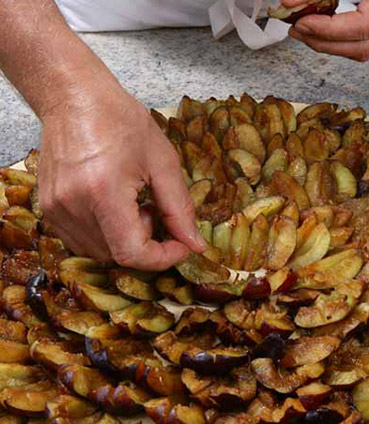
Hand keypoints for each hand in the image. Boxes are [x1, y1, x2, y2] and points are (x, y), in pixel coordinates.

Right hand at [38, 80, 205, 269]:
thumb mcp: (163, 162)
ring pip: (101, 253)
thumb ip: (180, 209)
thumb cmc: (120, 120)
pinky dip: (106, 235)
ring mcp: (56, 209)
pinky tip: (114, 206)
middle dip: (146, 243)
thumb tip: (195, 246)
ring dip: (125, 240)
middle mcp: (73, 206)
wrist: (74, 96)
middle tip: (153, 208)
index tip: (181, 244)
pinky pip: (82, 242)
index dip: (163, 257)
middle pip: (118, 256)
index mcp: (103, 192)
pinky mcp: (48, 208)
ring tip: (133, 203)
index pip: (132, 254)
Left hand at [285, 0, 368, 61]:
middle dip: (323, 42)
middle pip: (362, 47)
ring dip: (329, 45)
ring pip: (362, 51)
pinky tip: (321, 30)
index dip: (329, 30)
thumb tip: (288, 3)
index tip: (301, 21)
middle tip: (296, 29)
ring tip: (304, 31)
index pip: (363, 26)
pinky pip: (364, 44)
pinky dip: (340, 41)